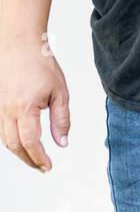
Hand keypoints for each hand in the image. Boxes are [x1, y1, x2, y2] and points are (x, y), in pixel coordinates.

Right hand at [0, 31, 69, 170]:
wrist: (18, 43)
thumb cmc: (40, 64)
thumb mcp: (60, 93)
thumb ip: (61, 120)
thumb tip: (61, 142)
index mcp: (24, 108)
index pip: (30, 142)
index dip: (38, 158)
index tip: (48, 167)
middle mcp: (6, 108)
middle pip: (13, 144)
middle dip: (28, 159)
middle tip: (42, 167)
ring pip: (4, 137)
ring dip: (18, 151)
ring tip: (34, 158)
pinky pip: (0, 126)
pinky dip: (10, 138)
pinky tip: (21, 142)